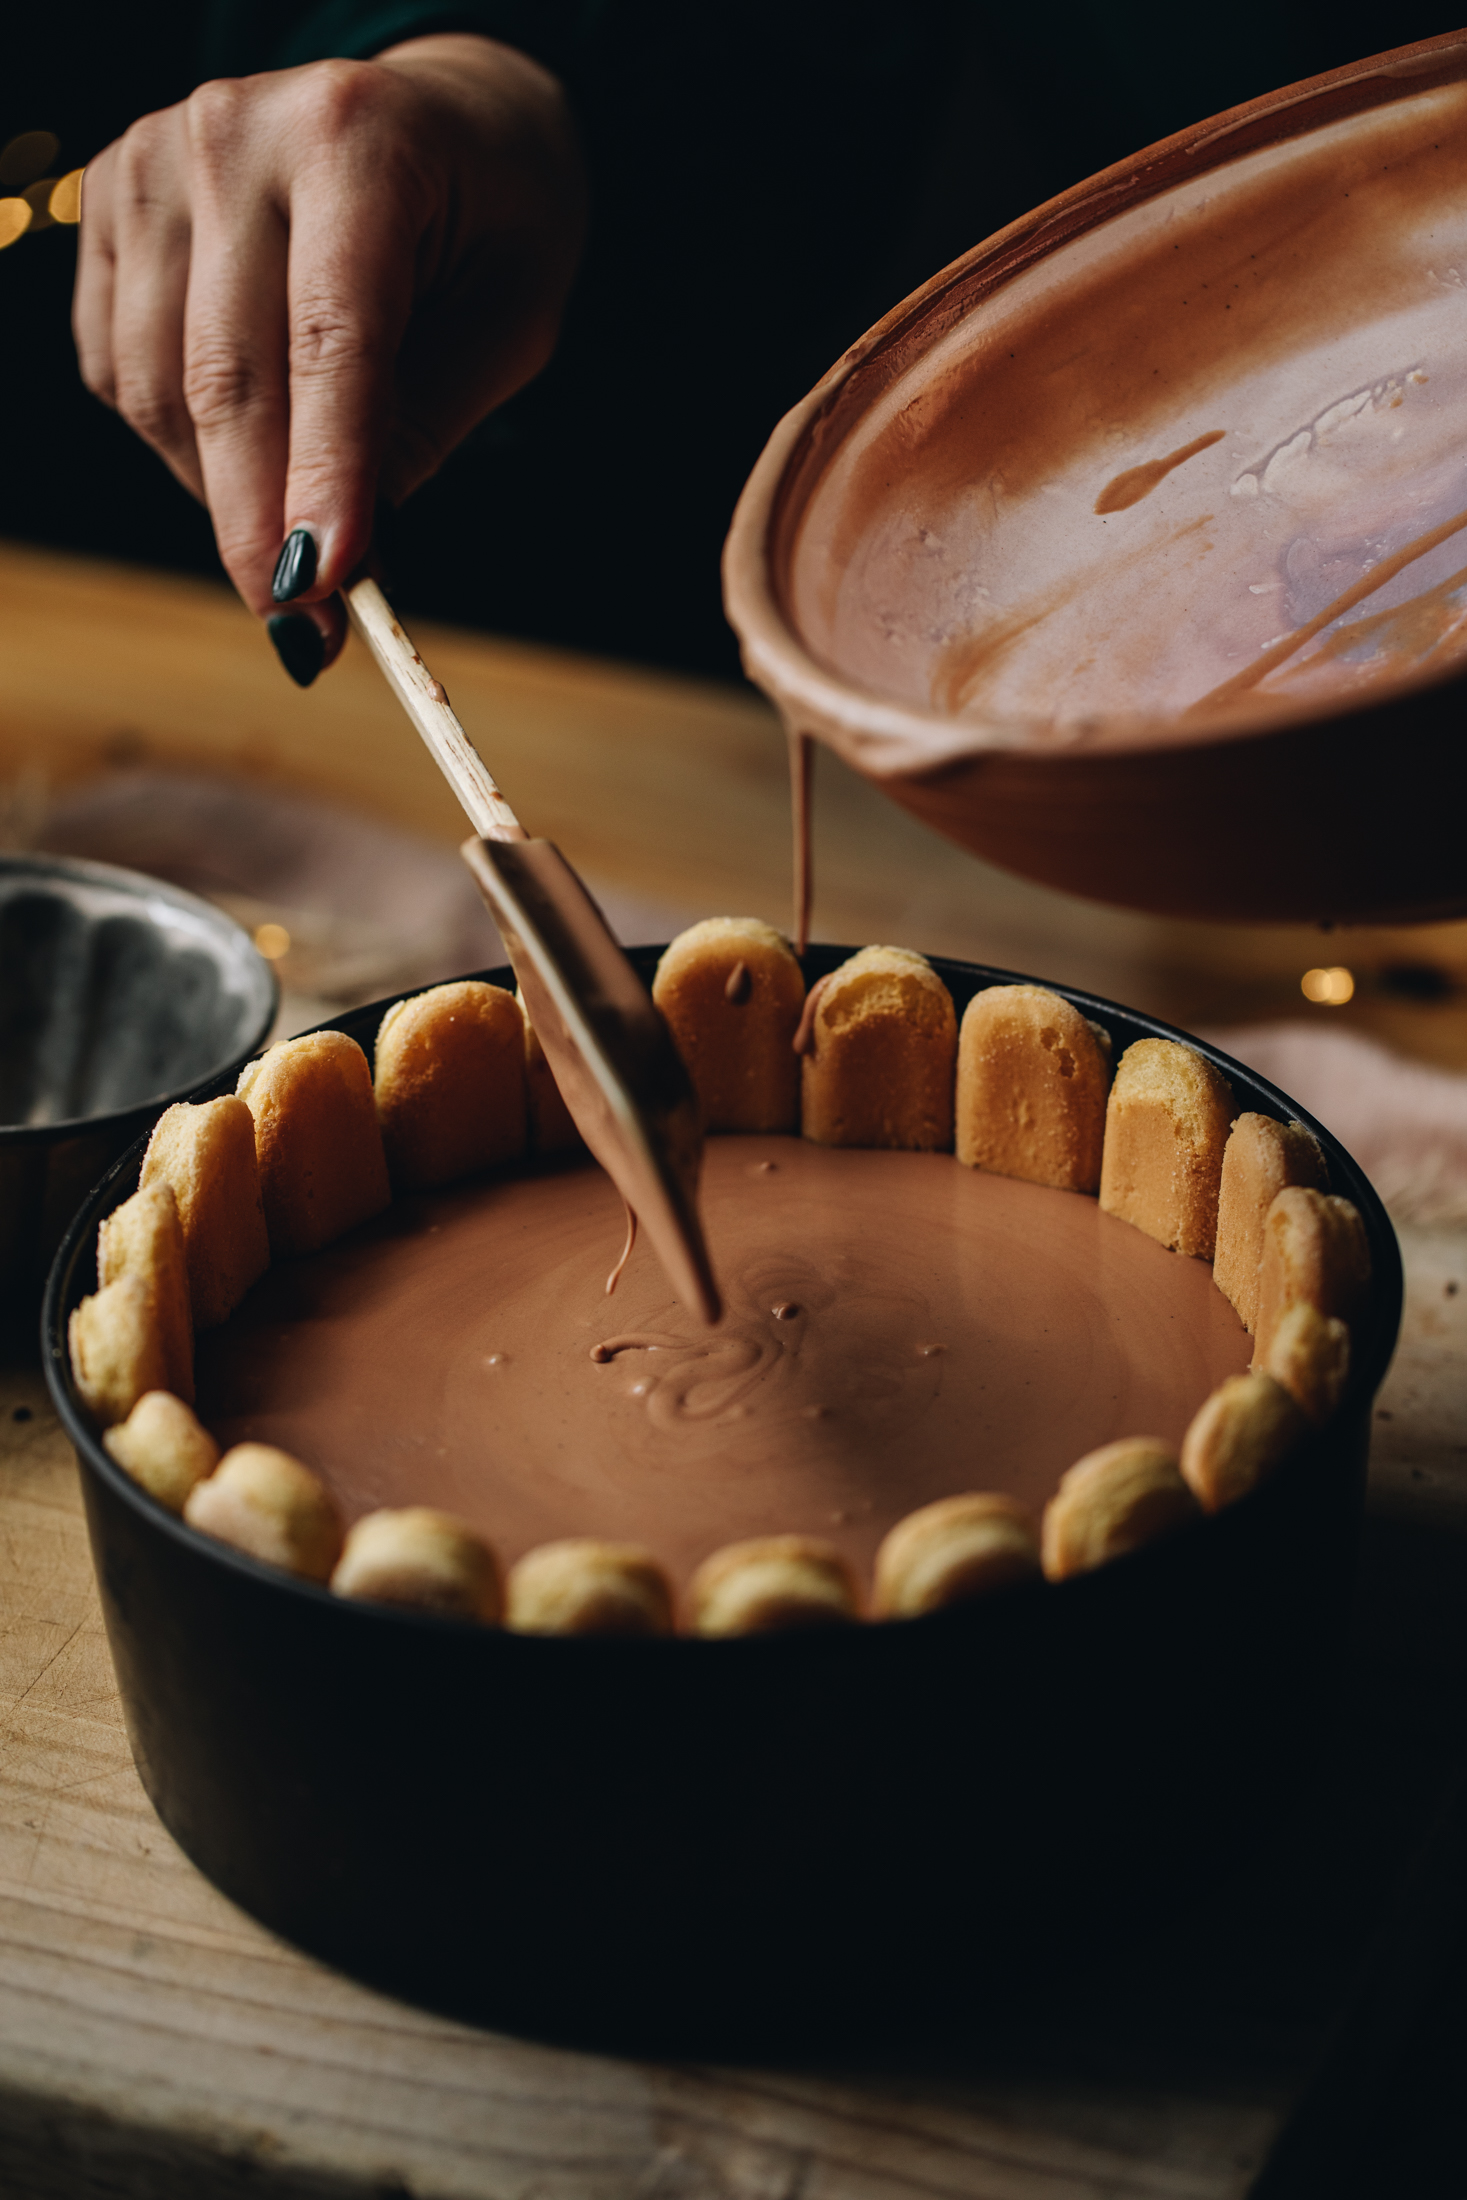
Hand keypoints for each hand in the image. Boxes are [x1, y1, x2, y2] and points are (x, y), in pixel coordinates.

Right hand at [73, 35, 585, 679]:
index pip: (331, 339)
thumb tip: (337, 557)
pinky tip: (248, 451)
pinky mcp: (106, 202)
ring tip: (294, 531)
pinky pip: (118, 370)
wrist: (436, 115)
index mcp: (356, 138)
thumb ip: (424, 426)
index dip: (323, 475)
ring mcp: (152, 159)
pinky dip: (180, 444)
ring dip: (224, 495)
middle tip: (300, 629)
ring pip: (155, 389)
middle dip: (260, 523)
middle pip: (226, 375)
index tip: (321, 586)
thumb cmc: (491, 221)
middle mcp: (234, 131)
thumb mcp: (511, 321)